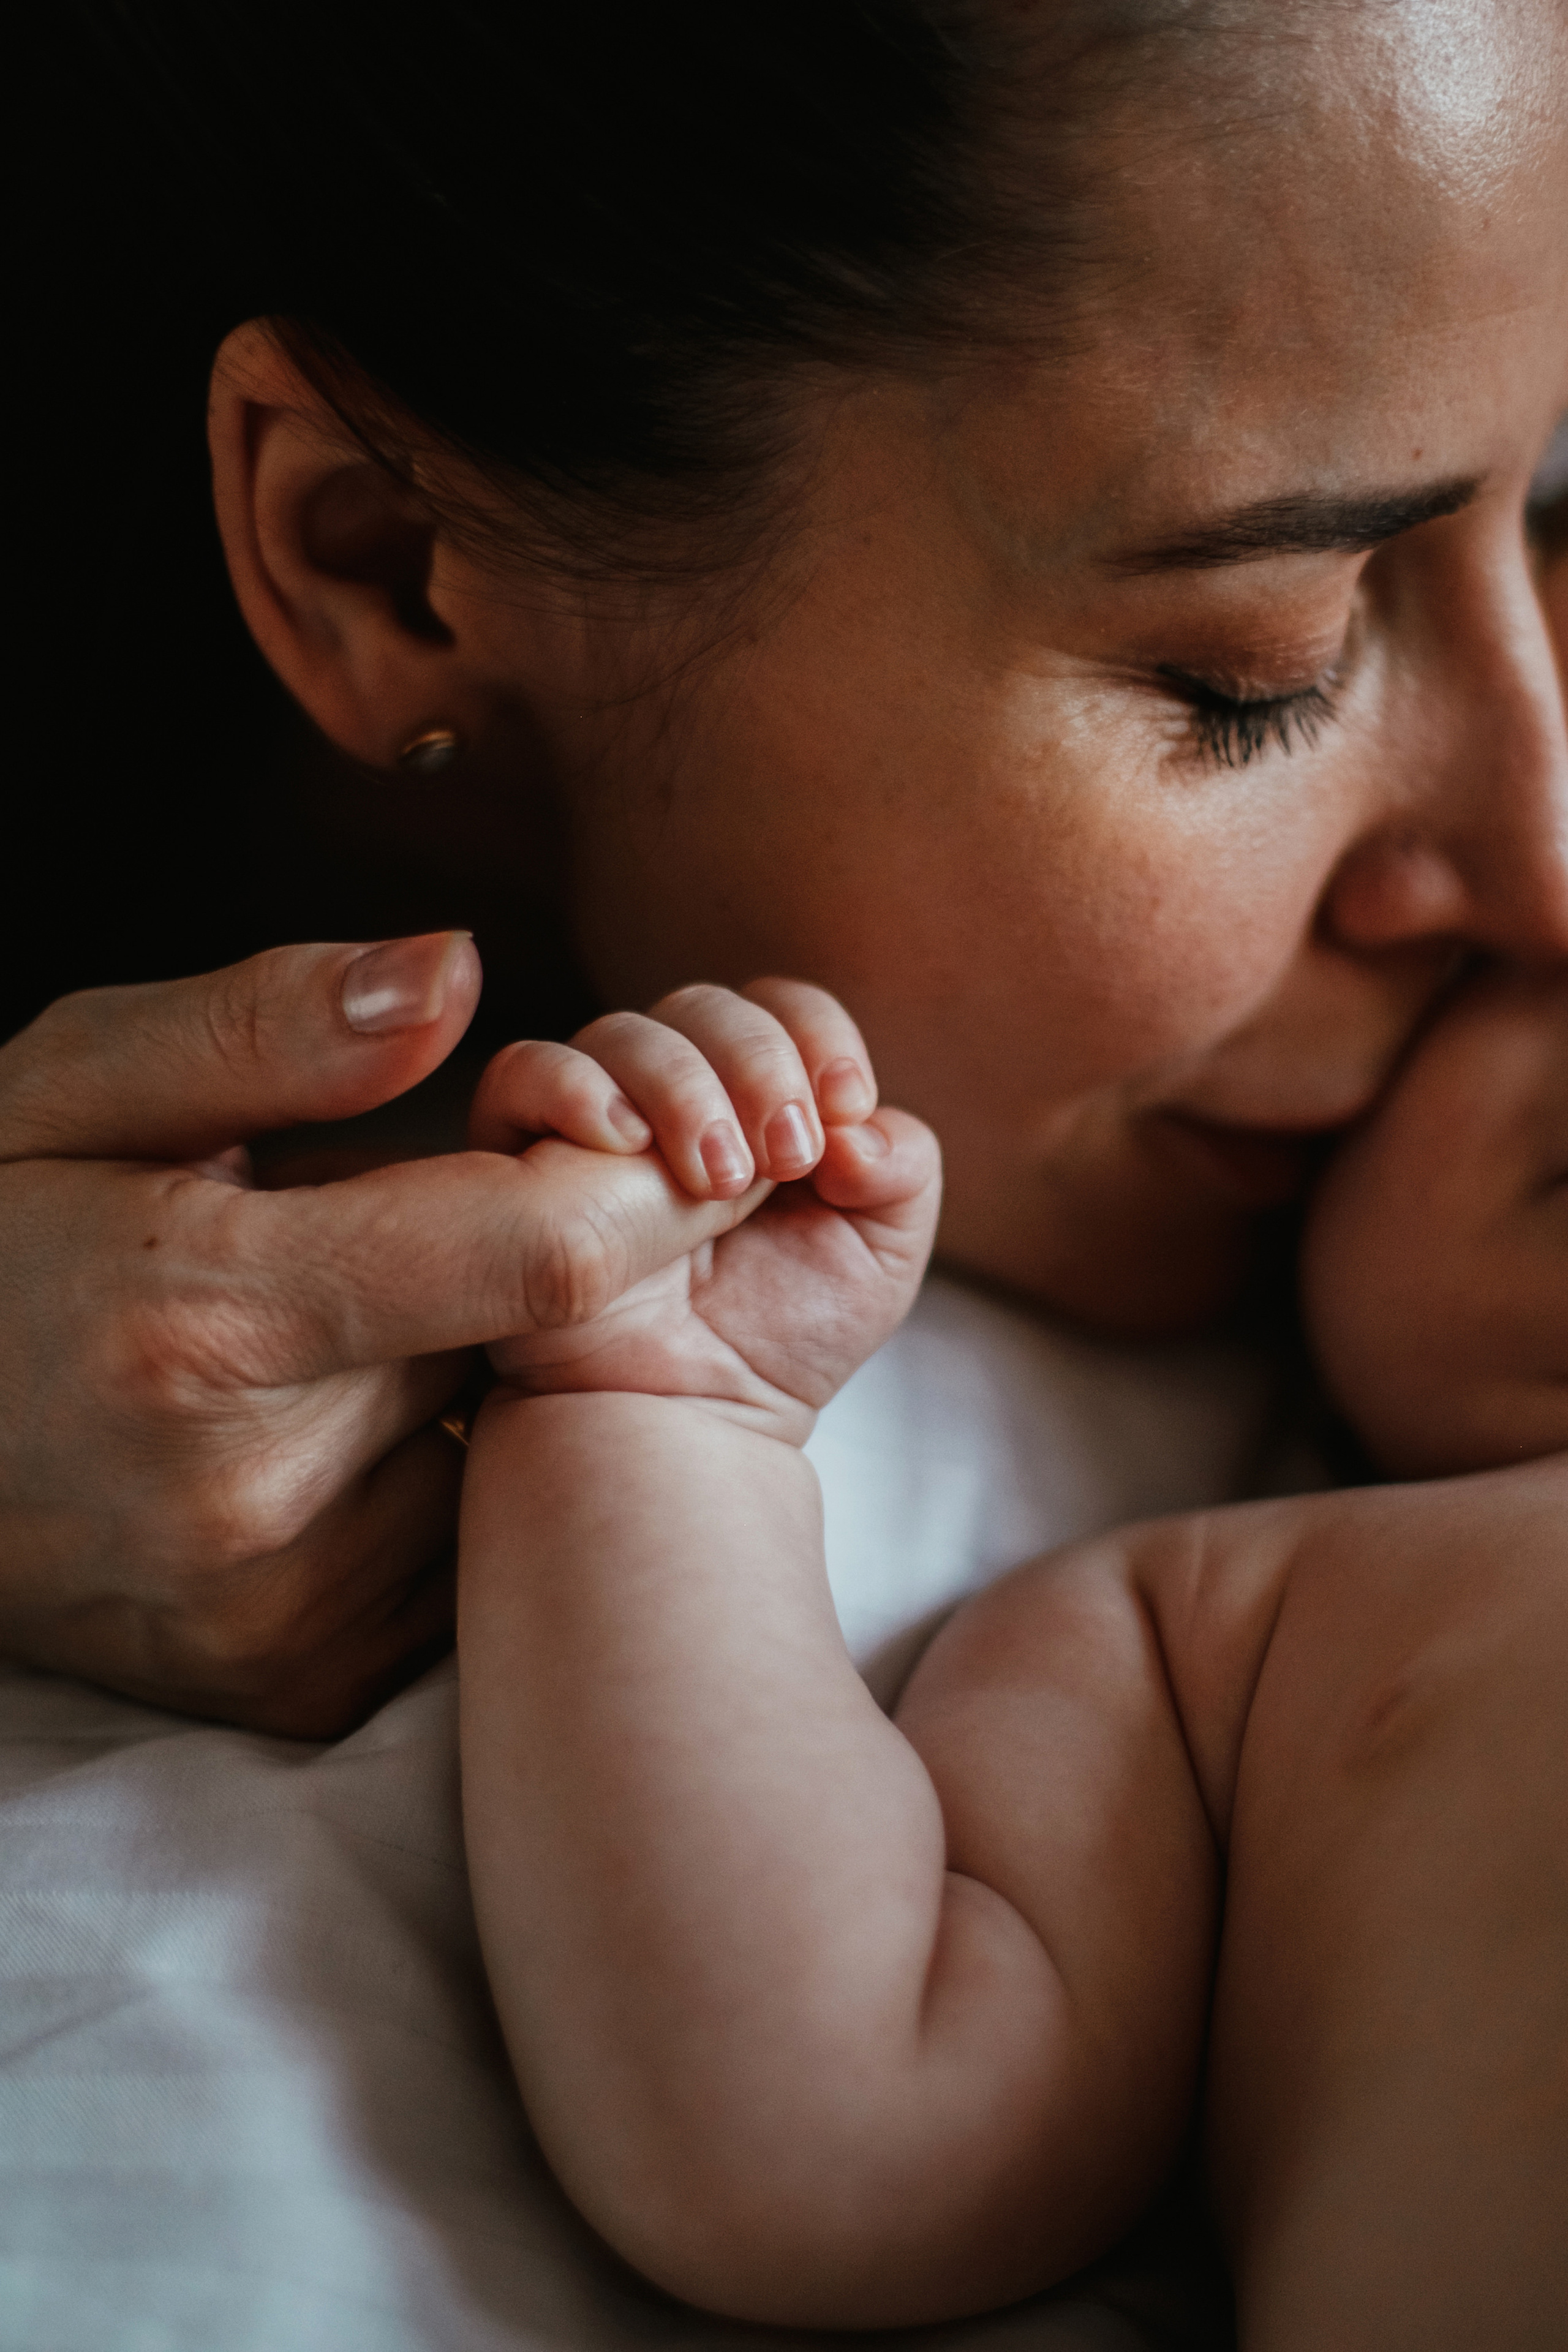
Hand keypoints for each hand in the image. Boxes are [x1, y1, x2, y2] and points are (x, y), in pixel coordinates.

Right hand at [0, 938, 753, 1732]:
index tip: (660, 1136)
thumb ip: (269, 1026)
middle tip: (382, 1228)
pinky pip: (452, 1550)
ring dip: (457, 1375)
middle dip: (505, 1264)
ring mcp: (281, 1617)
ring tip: (316, 1341)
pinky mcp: (298, 1689)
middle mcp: (255, 1499)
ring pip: (496, 1446)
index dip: (639, 1183)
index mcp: (208, 1320)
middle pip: (524, 1344)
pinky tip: (306, 1437)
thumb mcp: (69, 1090)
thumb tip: (460, 970)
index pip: (542, 1256)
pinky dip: (421, 1475)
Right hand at [471, 981, 941, 1443]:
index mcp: (763, 1093)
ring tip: (718, 1183)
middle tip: (786, 1154)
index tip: (848, 1104)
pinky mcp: (523, 1154)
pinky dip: (574, 1086)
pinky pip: (524, 1073)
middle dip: (759, 1063)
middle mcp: (678, 1091)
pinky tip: (624, 1144)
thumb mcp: (882, 1254)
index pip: (785, 1008)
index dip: (820, 1036)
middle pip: (707, 1007)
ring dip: (684, 1088)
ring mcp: (600, 1118)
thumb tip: (855, 1124)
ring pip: (624, 1033)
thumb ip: (903, 1169)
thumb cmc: (784, 1336)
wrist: (696, 1419)